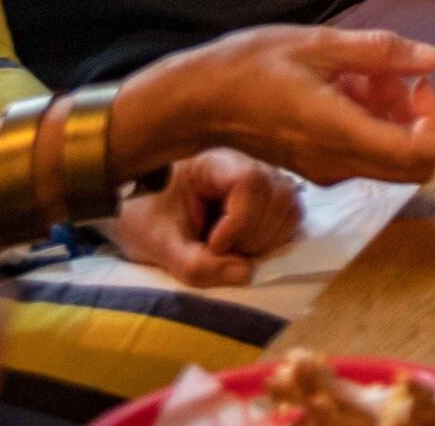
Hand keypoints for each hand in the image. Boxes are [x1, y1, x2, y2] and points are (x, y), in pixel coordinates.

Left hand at [114, 150, 302, 286]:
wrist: (142, 212)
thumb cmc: (146, 217)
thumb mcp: (158, 244)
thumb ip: (195, 264)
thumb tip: (247, 273)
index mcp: (214, 161)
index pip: (249, 180)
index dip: (240, 219)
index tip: (213, 245)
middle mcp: (249, 162)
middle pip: (276, 196)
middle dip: (250, 236)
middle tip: (215, 252)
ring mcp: (266, 178)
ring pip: (290, 208)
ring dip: (263, 241)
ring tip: (228, 250)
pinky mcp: (273, 198)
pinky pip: (291, 219)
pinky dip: (272, 241)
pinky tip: (243, 247)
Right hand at [115, 26, 434, 187]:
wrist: (190, 102)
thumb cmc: (248, 67)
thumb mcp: (317, 44)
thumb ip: (378, 52)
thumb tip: (431, 60)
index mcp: (343, 132)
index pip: (419, 152)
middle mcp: (339, 160)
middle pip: (413, 161)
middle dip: (428, 123)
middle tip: (407, 78)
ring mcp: (326, 166)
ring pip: (389, 154)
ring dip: (399, 118)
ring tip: (370, 72)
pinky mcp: (315, 163)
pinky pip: (364, 149)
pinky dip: (375, 120)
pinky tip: (352, 83)